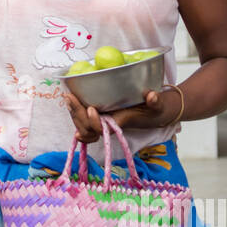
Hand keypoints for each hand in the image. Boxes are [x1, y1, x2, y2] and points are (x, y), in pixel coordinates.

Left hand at [66, 88, 182, 142]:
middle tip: (69, 97)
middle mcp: (109, 124)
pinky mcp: (101, 115)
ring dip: (74, 113)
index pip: (102, 130)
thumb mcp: (159, 105)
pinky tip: (69, 103)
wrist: (156, 112)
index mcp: (120, 123)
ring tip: (68, 96)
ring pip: (83, 124)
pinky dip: (76, 114)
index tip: (92, 108)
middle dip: (77, 114)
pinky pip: (84, 120)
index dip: (93, 123)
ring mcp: (103, 120)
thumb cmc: (157, 109)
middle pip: (87, 128)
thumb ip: (156, 101)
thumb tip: (152, 96)